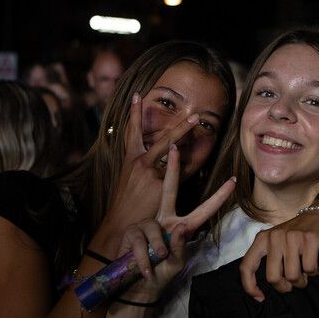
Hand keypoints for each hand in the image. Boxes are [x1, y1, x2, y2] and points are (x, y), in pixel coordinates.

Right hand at [105, 94, 200, 231]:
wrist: (120, 223)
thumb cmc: (126, 202)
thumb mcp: (129, 179)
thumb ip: (142, 166)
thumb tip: (158, 157)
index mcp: (130, 159)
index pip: (131, 131)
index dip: (134, 113)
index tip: (137, 94)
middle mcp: (139, 162)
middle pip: (160, 137)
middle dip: (176, 124)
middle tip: (192, 113)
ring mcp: (149, 172)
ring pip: (169, 146)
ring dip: (183, 132)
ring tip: (196, 120)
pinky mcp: (158, 184)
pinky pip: (178, 172)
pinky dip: (187, 164)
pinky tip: (198, 154)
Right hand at [116, 145, 235, 300]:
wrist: (140, 287)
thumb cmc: (163, 274)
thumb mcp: (177, 264)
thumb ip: (181, 247)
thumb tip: (180, 227)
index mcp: (183, 227)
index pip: (204, 210)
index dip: (219, 197)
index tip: (233, 181)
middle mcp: (166, 220)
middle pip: (169, 190)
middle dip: (172, 169)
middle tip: (174, 146)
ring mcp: (148, 224)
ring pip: (155, 229)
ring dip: (157, 250)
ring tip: (157, 263)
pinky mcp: (133, 232)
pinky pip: (140, 241)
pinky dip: (143, 259)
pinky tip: (145, 268)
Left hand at [240, 209, 318, 301]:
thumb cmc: (296, 235)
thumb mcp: (275, 242)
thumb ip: (267, 259)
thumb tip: (261, 291)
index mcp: (262, 239)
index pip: (246, 266)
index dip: (250, 286)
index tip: (260, 297)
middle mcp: (274, 237)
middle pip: (273, 277)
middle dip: (285, 287)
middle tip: (292, 284)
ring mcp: (291, 237)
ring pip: (292, 276)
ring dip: (301, 281)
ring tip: (305, 275)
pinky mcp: (309, 238)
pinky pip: (309, 268)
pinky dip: (314, 272)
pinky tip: (314, 265)